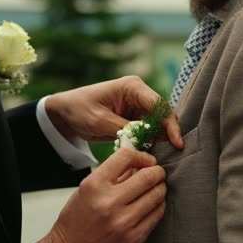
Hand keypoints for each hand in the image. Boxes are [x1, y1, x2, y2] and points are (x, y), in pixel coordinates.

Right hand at [36, 148, 166, 242]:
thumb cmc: (76, 220)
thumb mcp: (86, 189)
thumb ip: (112, 175)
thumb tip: (137, 163)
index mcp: (95, 185)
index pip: (126, 157)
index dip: (141, 155)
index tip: (145, 160)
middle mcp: (109, 202)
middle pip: (148, 176)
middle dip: (157, 171)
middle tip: (157, 172)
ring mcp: (124, 222)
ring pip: (157, 195)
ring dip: (160, 188)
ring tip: (155, 188)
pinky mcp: (134, 238)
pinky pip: (157, 214)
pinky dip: (158, 205)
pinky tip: (152, 204)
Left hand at [45, 76, 182, 147]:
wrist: (66, 114)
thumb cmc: (79, 110)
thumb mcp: (100, 120)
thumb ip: (125, 129)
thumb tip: (146, 139)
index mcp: (132, 87)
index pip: (159, 105)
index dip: (170, 124)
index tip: (176, 143)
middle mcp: (139, 94)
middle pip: (163, 114)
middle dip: (167, 133)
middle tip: (172, 154)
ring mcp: (138, 106)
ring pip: (158, 124)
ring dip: (158, 139)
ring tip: (159, 156)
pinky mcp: (135, 118)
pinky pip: (148, 130)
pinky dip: (149, 141)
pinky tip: (149, 152)